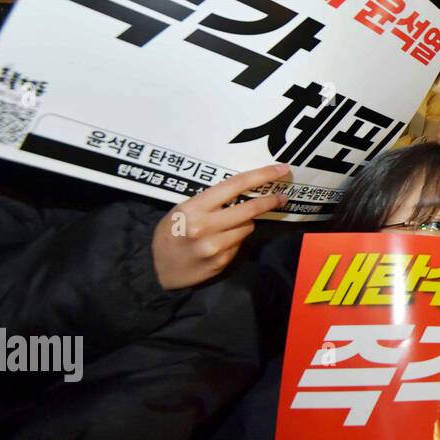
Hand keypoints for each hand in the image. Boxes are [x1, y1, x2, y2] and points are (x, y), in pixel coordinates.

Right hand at [152, 163, 289, 289]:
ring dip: (246, 222)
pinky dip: (237, 238)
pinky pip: (240, 243)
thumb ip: (209, 201)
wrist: (158, 270)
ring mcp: (215, 246)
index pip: (235, 185)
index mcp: (194, 208)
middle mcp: (206, 226)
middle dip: (270, 201)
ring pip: (248, 226)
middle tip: (281, 196)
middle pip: (250, 208)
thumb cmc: (170, 234)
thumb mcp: (182, 210)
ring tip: (229, 225)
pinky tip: (221, 241)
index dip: (262, 175)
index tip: (281, 169)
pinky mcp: (222, 261)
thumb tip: (242, 190)